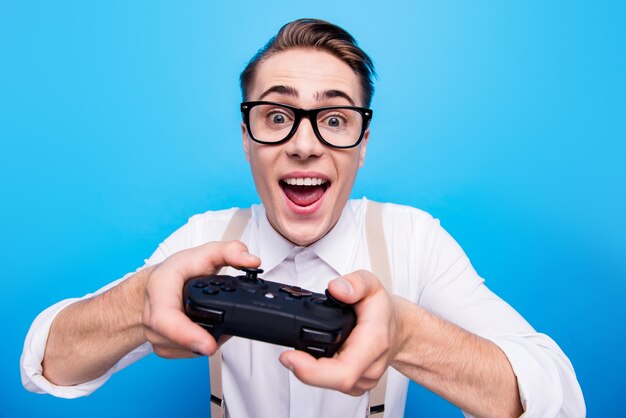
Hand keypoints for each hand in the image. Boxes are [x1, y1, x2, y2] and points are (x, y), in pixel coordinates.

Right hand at [142, 240, 259, 358]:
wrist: (157, 285)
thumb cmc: (178, 271)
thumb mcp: (204, 252)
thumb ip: (230, 251)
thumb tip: (252, 261)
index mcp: (160, 288)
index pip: (165, 317)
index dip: (186, 334)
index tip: (208, 345)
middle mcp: (152, 315)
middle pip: (180, 339)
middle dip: (207, 339)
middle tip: (225, 334)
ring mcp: (155, 335)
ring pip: (187, 349)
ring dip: (207, 340)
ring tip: (216, 323)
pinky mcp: (163, 348)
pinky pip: (187, 353)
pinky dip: (201, 344)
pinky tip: (206, 330)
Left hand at [279, 270, 395, 395]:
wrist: (399, 330)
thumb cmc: (384, 310)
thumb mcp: (372, 284)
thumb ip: (355, 282)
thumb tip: (336, 289)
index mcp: (374, 342)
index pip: (343, 372)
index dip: (312, 371)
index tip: (289, 357)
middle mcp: (370, 366)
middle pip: (332, 381)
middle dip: (304, 370)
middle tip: (287, 355)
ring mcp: (364, 379)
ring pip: (330, 385)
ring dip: (310, 371)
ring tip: (302, 352)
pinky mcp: (356, 385)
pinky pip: (332, 384)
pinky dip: (318, 373)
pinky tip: (315, 358)